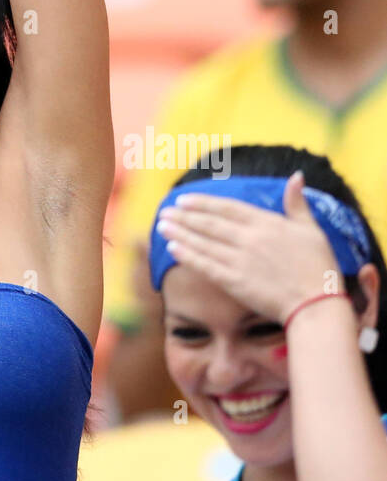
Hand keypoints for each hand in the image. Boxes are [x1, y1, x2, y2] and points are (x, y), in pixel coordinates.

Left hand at [156, 172, 339, 322]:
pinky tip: (173, 248)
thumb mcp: (311, 229)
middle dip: (184, 217)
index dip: (203, 203)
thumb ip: (297, 203)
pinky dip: (188, 256)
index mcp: (266, 223)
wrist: (317, 304)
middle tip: (164, 211)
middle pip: (210, 224)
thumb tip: (296, 176)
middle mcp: (249, 239)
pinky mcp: (236, 283)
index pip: (227, 208)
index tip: (184, 200)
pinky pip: (206, 266)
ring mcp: (240, 260)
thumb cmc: (319, 267)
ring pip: (204, 243)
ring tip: (161, 225)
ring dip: (180, 233)